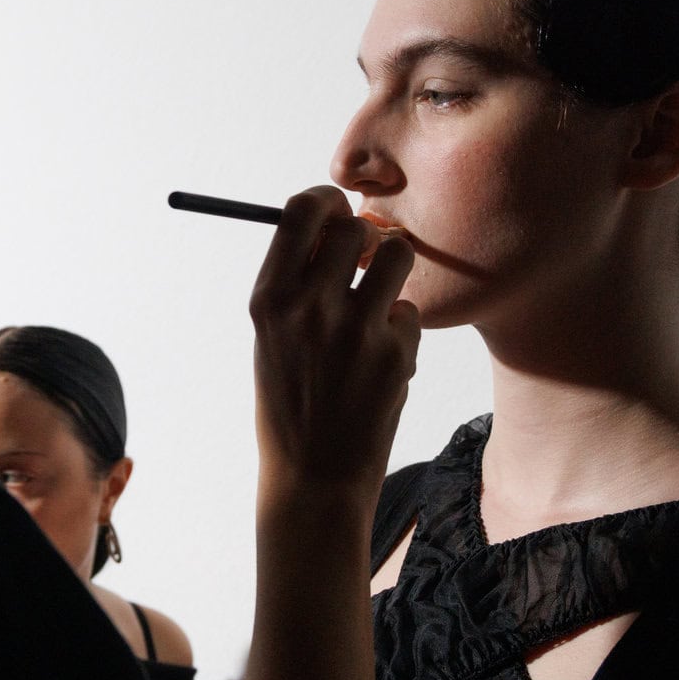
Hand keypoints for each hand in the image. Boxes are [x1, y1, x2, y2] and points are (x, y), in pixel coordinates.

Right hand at [248, 186, 419, 490]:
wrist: (314, 477)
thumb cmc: (291, 404)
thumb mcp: (272, 339)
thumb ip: (295, 283)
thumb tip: (329, 227)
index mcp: (269, 299)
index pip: (301, 211)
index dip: (326, 201)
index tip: (335, 212)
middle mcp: (309, 307)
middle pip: (353, 225)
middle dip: (365, 235)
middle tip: (365, 258)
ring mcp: (354, 329)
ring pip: (396, 255)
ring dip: (393, 269)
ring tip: (381, 300)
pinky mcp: (394, 354)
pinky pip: (409, 312)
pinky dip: (400, 329)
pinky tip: (382, 360)